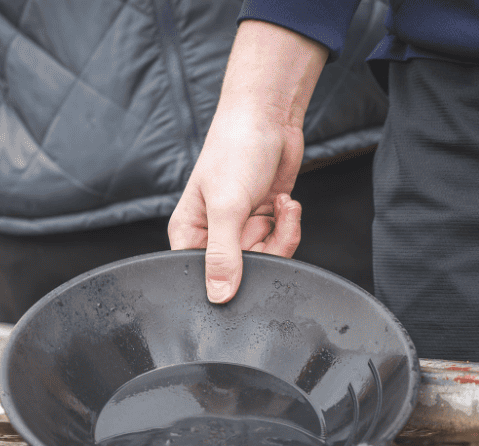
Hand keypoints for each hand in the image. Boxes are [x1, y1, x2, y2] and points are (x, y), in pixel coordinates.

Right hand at [168, 21, 326, 303]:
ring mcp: (241, 229)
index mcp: (189, 234)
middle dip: (265, 253)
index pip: (201, 278)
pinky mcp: (264, 220)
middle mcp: (213, 236)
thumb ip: (223, 255)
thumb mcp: (226, 206)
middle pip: (241, 273)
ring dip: (282, 236)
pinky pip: (280, 242)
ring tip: (283, 206)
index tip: (246, 269)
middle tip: (270, 228)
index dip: (224, 282)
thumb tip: (219, 296)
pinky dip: (289, 225)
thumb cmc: (234, 149)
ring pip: (266, 259)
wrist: (268, 116)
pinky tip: (285, 202)